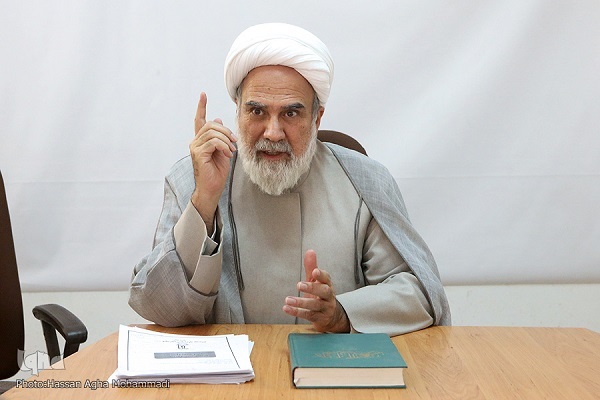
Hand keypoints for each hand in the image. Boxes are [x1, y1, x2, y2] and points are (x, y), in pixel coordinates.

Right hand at [190, 92, 236, 232]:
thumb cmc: (217, 172)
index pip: (199, 120)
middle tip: (234, 143)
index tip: (203, 94)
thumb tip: (218, 119)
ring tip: (231, 151)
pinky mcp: (198, 154)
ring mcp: (195, 148)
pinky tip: (227, 154)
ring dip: (226, 140)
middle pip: (211, 125)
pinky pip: (214, 142)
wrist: (212, 188)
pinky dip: (224, 147)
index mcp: (201, 140)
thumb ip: (220, 137)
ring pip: (213, 133)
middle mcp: (195, 142)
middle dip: (226, 131)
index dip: (201, 106)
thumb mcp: (223, 151)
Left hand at [283, 250, 350, 332]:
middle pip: (324, 291)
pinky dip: (297, 312)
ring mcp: (326, 308)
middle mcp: (329, 296)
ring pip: (315, 305)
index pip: (327, 278)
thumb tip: (310, 251)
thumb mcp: (316, 281)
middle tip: (299, 285)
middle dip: (312, 288)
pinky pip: (309, 315)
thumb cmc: (320, 295)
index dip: (321, 275)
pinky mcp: (320, 319)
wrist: (331, 316)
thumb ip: (312, 267)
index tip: (314, 272)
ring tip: (288, 300)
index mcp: (327, 284)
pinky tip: (286, 308)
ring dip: (301, 302)